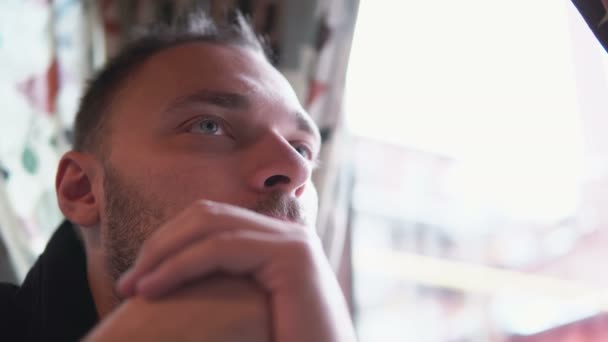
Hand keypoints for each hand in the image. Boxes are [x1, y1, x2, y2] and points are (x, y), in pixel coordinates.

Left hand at [116, 200, 356, 341]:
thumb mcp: (240, 314)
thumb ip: (218, 288)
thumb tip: (159, 284)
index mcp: (275, 245)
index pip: (212, 221)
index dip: (168, 242)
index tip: (137, 280)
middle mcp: (286, 235)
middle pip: (207, 214)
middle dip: (161, 243)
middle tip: (127, 283)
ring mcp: (292, 241)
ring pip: (211, 223)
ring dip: (163, 251)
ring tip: (132, 286)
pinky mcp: (293, 256)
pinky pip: (222, 247)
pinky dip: (179, 264)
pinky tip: (152, 288)